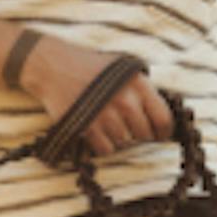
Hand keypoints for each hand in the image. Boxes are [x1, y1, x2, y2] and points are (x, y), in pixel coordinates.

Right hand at [14, 35, 173, 158]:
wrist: (53, 67)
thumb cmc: (91, 68)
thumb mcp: (122, 69)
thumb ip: (143, 89)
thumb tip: (163, 115)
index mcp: (138, 84)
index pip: (163, 119)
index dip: (163, 131)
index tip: (158, 135)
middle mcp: (125, 100)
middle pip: (144, 134)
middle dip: (137, 133)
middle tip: (126, 125)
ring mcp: (106, 115)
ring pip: (124, 142)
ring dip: (117, 137)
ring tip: (105, 121)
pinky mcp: (87, 127)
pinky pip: (106, 149)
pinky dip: (102, 144)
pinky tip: (95, 129)